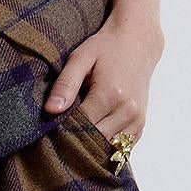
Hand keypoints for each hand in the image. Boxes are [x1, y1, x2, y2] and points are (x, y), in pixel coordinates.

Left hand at [44, 11, 164, 148]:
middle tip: (58, 134)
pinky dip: (105, 145)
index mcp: (110, 94)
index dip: (62, 129)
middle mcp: (128, 110)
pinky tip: (91, 135)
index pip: (80, 126)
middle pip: (94, 140)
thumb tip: (50, 110)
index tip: (50, 126)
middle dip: (75, 139)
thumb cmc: (106, 48)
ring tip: (75, 134)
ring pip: (107, 148)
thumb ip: (65, 84)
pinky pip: (120, 148)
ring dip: (90, 145)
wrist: (138, 42)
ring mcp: (137, 120)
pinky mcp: (141, 125)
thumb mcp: (80, 58)